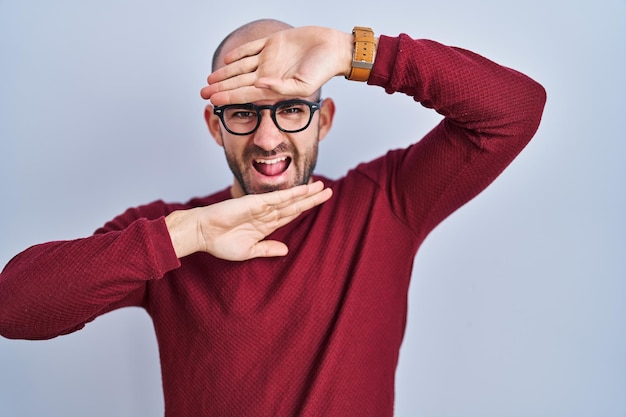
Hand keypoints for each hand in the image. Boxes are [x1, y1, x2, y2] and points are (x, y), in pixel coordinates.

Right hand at [166, 181, 332, 260]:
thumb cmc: (220, 243)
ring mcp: (261, 207)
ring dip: (305, 193)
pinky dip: (291, 194)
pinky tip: (304, 190)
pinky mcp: (254, 203)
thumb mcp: (249, 251)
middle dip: (311, 198)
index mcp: (266, 225)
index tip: (318, 202)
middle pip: (294, 205)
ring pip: (289, 200)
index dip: (305, 208)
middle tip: (328, 191)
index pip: (290, 215)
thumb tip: (286, 250)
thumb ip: (267, 249)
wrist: (202, 234)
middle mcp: (266, 214)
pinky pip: (276, 198)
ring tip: (321, 187)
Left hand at [201, 26, 352, 104]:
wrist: (334, 49)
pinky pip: (251, 48)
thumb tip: (258, 84)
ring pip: (240, 66)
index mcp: (274, 86)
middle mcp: (269, 73)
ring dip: (225, 73)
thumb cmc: (322, 70)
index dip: (228, 96)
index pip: (245, 93)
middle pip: (238, 81)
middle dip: (220, 87)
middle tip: (202, 92)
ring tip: (210, 79)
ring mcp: (270, 58)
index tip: (212, 100)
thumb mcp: (302, 86)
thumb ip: (280, 87)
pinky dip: (239, 53)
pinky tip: (227, 59)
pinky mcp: (273, 42)